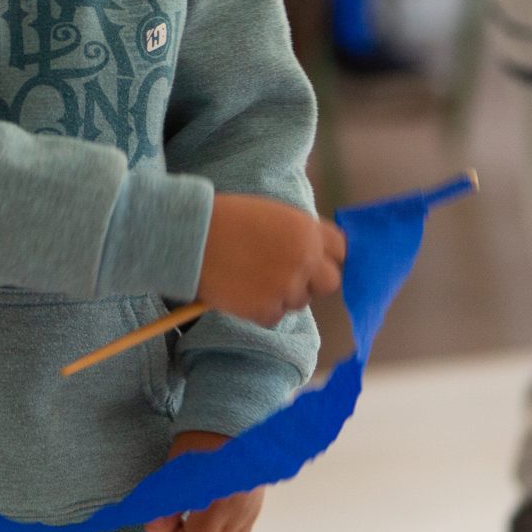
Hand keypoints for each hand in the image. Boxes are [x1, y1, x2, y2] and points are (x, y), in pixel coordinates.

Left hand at [143, 432, 266, 531]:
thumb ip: (165, 505)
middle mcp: (238, 514)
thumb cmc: (199, 443)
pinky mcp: (253, 513)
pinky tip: (205, 531)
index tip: (164, 528)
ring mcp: (249, 515)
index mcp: (218, 502)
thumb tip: (153, 530)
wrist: (229, 424)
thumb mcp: (175, 472)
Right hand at [196, 194, 344, 326]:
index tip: (315, 261)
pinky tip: (240, 291)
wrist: (190, 236)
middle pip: (330, 282)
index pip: (341, 250)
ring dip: (282, 295)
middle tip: (286, 276)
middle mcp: (305, 259)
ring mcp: (287, 287)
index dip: (327, 256)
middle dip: (312, 281)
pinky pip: (274, 317)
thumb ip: (300, 234)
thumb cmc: (227, 218)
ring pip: (300, 302)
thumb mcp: (273, 214)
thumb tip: (316, 254)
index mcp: (307, 230)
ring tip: (251, 278)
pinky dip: (260, 309)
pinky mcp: (266, 310)